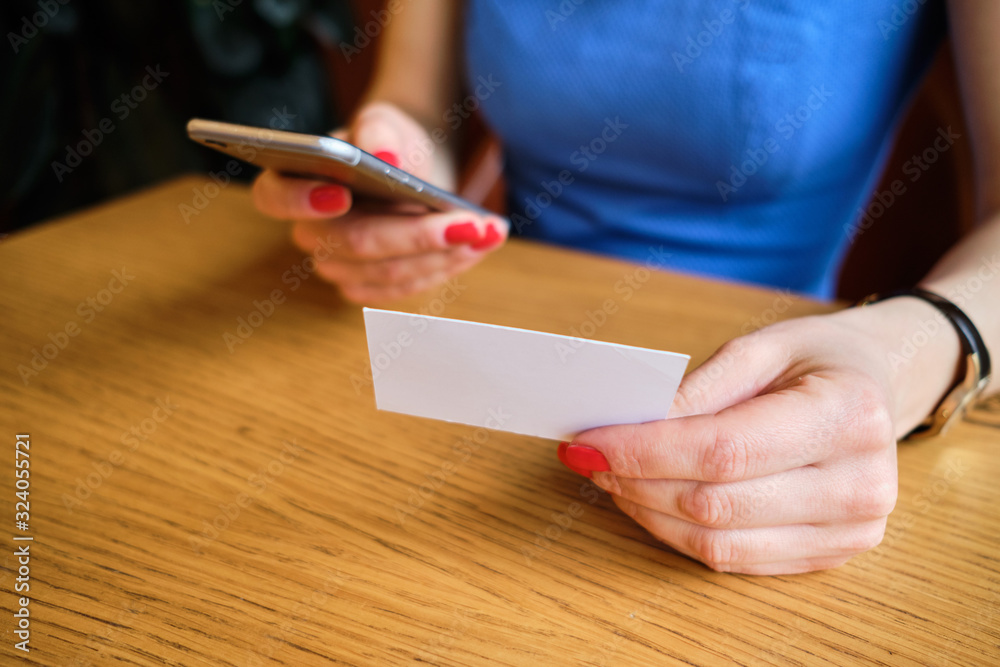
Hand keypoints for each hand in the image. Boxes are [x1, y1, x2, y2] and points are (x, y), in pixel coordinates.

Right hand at [252, 102, 507, 302]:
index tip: (340, 194)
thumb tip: (388, 157)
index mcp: (292, 183)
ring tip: (487, 231)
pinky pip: (406, 288)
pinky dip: (447, 267)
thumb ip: (379, 133)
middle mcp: (310, 232)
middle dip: (416, 235)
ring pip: (388, 273)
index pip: (275, 197)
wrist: (414, 165)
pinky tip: (480, 245)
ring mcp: (338, 265)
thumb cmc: (390, 141)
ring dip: (443, 255)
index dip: (302, 201)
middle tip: (468, 222)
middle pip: (354, 244)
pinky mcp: (370, 285)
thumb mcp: (385, 124)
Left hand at [556, 299, 961, 573]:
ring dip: (648, 513)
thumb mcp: (762, 346)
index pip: (723, 450)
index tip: (587, 442)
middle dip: (635, 481)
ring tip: (610, 477)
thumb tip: (631, 427)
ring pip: (717, 543)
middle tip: (588, 456)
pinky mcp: (831, 555)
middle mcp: (861, 484)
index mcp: (849, 415)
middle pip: (714, 503)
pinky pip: (734, 561)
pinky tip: (648, 502)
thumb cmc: (817, 359)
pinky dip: (678, 534)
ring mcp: (851, 530)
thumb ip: (699, 388)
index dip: (644, 451)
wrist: (880, 389)